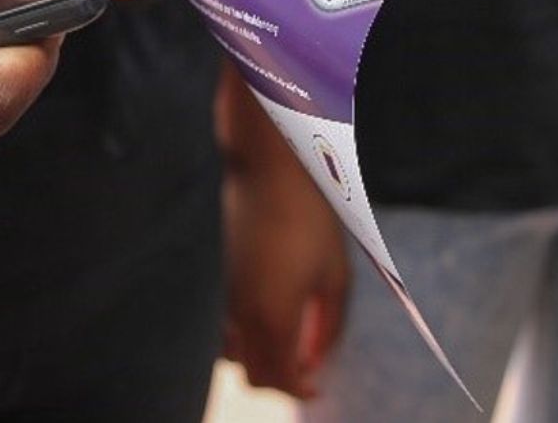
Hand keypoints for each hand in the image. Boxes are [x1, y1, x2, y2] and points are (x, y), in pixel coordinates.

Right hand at [216, 62, 347, 398]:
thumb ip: (329, 323)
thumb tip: (318, 357)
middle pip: (252, 374)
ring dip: (259, 357)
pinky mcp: (222, 275)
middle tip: (306, 368)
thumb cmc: (310, 215)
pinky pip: (227, 324)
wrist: (267, 167)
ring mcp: (227, 293)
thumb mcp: (335, 272)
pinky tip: (270, 314)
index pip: (278, 379)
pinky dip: (246, 334)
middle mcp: (242, 311)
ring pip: (234, 351)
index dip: (298, 390)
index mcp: (273, 315)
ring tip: (288, 342)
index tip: (317, 385)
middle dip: (279, 381)